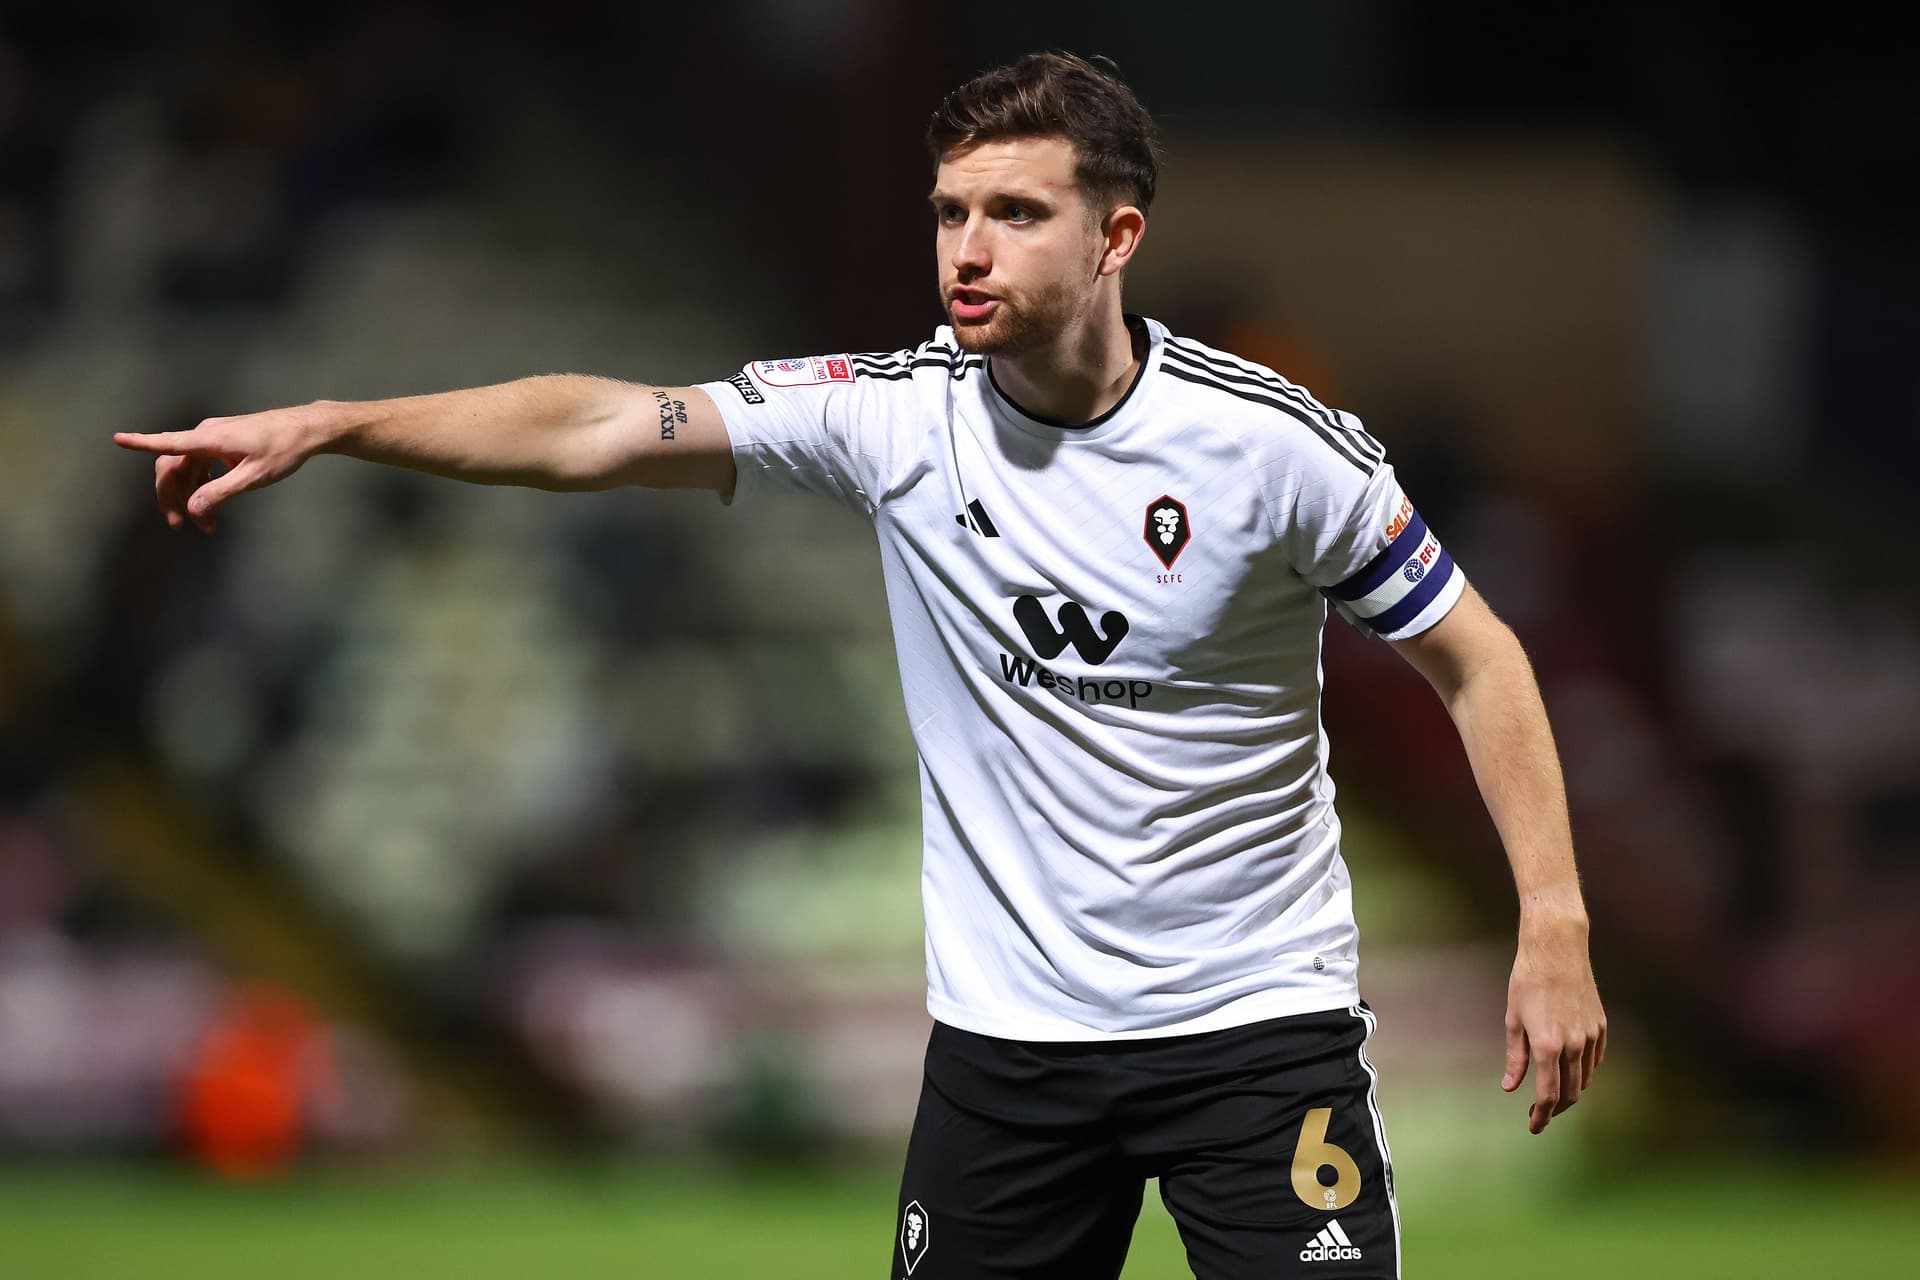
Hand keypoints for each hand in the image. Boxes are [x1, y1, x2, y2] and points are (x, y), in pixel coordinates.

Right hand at [113, 403, 336, 533]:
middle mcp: (207, 434)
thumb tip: (192, 509)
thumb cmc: (284, 449)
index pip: (169, 442)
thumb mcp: (254, 476)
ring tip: (206, 524)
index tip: (118, 438)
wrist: (308, 429)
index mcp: (210, 438)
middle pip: (173, 464)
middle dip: (171, 494)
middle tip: (178, 524)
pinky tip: (211, 504)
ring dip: (191, 495)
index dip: (142, 443)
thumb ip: (221, 493)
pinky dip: (202, 485)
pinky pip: (202, 464)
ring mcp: (214, 437)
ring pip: (188, 467)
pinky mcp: (224, 442)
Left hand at [1501, 916, 1605, 1133]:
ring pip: (1585, 1079)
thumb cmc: (1527, 981)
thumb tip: (1510, 1088)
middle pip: (1569, 1093)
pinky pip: (1595, 1060)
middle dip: (1554, 1109)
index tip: (1533, 1127)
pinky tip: (1571, 1073)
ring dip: (1570, 1092)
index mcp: (1548, 1045)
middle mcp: (1574, 1045)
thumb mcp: (1513, 1019)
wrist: (1557, 950)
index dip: (1540, 1116)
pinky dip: (1584, 1073)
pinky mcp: (1600, 1026)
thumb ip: (1515, 1057)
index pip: (1547, 1095)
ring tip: (1553, 1094)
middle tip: (1539, 1114)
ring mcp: (1590, 1036)